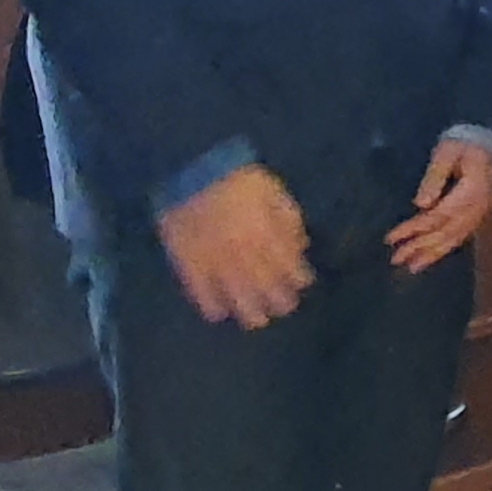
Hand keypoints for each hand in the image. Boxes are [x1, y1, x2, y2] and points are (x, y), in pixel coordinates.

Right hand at [155, 165, 311, 329]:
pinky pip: (200, 291)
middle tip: (284, 308)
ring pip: (235, 294)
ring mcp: (215, 260)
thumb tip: (300, 246)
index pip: (288, 265)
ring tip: (257, 320)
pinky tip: (219, 314)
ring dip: (249, 311)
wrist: (191, 170)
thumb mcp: (273, 191)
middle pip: (265, 285)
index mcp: (265, 233)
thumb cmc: (238, 179)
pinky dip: (210, 305)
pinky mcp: (189, 262)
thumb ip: (288, 219)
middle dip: (279, 301)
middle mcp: (243, 252)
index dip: (298, 278)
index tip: (302, 285)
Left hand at [385, 136, 491, 273]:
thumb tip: (420, 205)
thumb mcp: (448, 151)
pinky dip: (446, 248)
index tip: (391, 238)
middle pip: (446, 233)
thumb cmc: (467, 142)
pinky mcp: (480, 214)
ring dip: (433, 254)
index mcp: (470, 192)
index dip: (414, 229)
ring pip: (455, 238)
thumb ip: (435, 176)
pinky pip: (462, 236)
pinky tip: (433, 256)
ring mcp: (481, 213)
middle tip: (396, 260)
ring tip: (412, 267)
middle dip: (420, 247)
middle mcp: (478, 208)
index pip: (437, 216)